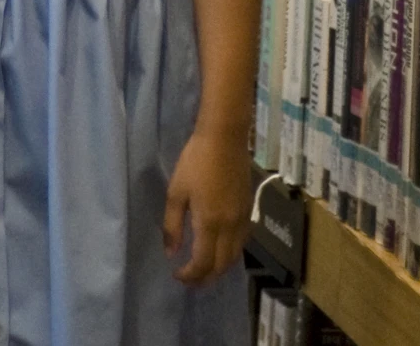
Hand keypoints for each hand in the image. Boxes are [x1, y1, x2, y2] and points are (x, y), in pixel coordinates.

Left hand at [161, 128, 249, 285]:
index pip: (203, 263)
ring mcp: (242, 219)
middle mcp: (230, 227)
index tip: (177, 275)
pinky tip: (219, 249)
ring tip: (203, 270)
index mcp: (210, 223)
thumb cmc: (195, 162)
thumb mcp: (176, 192)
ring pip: (234, 256)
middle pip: (222, 265)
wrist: (224, 138)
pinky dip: (230, 254)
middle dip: (206, 278)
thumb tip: (171, 252)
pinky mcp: (248, 210)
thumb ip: (172, 225)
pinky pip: (242, 243)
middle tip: (190, 280)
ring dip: (219, 268)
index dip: (190, 275)